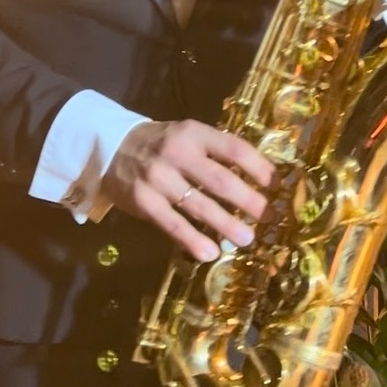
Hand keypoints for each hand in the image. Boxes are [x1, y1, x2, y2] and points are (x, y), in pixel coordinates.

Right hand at [101, 119, 273, 263]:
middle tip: (268, 217)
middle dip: (248, 201)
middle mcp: (177, 153)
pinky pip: (173, 224)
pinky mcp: (144, 201)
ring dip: (226, 224)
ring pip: (199, 205)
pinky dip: (193, 240)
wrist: (110, 147)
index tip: (277, 185)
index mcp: (194, 133)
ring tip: (247, 239)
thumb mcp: (187, 136)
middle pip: (221, 180)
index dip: (259, 168)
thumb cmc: (160, 145)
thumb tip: (256, 181)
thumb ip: (214, 154)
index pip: (234, 149)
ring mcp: (159, 178)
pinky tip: (210, 253)